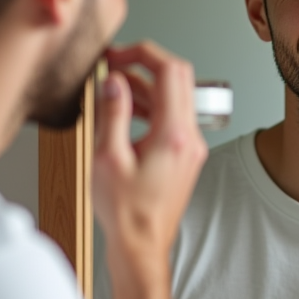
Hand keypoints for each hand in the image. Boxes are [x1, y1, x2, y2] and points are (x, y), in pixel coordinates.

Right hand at [92, 41, 207, 265]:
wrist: (142, 246)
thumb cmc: (125, 213)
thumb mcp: (107, 158)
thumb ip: (113, 113)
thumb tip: (115, 81)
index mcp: (173, 133)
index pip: (170, 70)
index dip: (142, 53)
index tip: (117, 55)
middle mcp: (189, 137)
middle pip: (178, 78)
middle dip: (145, 64)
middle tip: (116, 64)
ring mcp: (191, 146)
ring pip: (175, 97)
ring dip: (146, 87)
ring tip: (114, 89)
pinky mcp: (185, 155)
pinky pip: (172, 117)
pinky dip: (151, 107)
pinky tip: (127, 112)